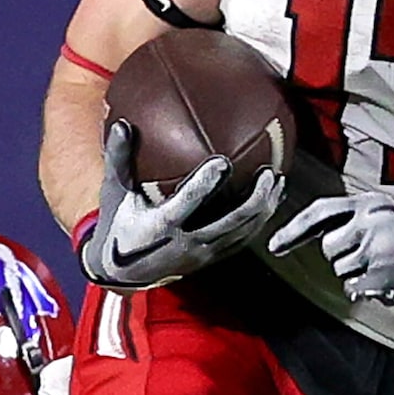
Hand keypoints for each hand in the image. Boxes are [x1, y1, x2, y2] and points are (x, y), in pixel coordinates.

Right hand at [82, 121, 281, 290]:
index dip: (206, 184)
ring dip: (263, 209)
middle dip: (253, 200)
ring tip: (278, 182)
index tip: (222, 162)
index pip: (187, 204)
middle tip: (268, 173)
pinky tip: (272, 199)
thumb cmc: (120, 224)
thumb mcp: (115, 192)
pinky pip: (242, 239)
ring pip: (242, 233)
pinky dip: (259, 220)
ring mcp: (203, 254)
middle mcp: (186, 243)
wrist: (124, 272)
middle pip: (229, 223)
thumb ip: (119, 158)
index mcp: (161, 227)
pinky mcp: (212, 258)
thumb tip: (124, 122)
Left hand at [268, 191, 393, 307]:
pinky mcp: (379, 278)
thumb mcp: (382, 211)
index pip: (320, 214)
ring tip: (379, 263)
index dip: (294, 230)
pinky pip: (353, 288)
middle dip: (341, 254)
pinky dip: (364, 288)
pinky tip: (383, 277)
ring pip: (340, 270)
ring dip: (354, 271)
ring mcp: (373, 254)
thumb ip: (351, 218)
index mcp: (366, 206)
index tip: (274, 246)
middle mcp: (368, 227)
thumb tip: (314, 234)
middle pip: (328, 248)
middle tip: (366, 251)